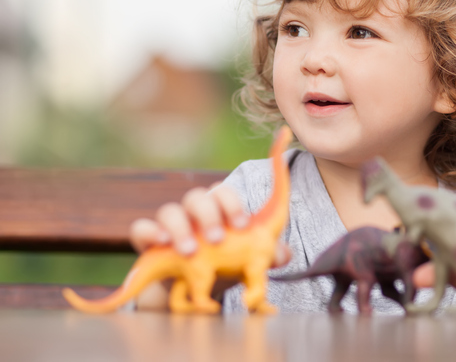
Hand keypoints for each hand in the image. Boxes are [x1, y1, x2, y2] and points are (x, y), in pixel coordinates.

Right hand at [129, 184, 291, 308]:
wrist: (195, 291)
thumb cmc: (225, 266)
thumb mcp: (248, 261)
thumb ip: (267, 254)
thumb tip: (284, 253)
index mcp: (218, 210)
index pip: (222, 192)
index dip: (231, 203)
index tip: (241, 225)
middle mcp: (193, 213)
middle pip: (197, 197)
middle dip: (208, 215)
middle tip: (217, 239)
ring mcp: (170, 225)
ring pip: (170, 210)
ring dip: (180, 227)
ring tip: (189, 250)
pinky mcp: (148, 242)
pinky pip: (142, 228)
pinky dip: (150, 231)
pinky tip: (161, 242)